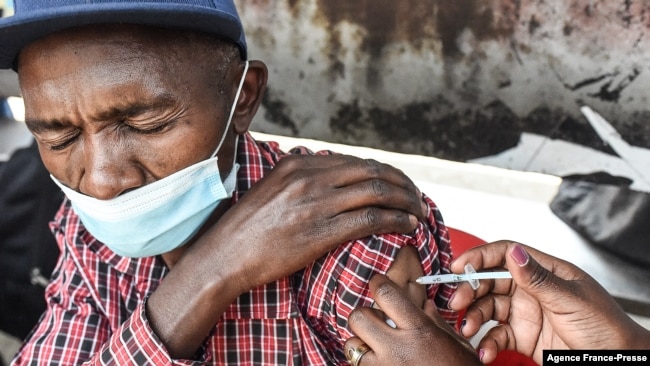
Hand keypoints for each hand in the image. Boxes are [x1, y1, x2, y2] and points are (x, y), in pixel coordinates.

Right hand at [149, 154, 427, 356]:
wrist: (224, 255)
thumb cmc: (247, 228)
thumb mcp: (272, 189)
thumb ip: (301, 179)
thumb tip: (331, 178)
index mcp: (298, 164)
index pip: (356, 162)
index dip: (385, 173)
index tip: (399, 185)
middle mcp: (310, 177)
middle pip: (372, 172)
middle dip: (402, 184)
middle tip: (416, 198)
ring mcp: (315, 203)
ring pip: (376, 193)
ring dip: (405, 202)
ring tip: (419, 212)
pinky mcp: (320, 231)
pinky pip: (370, 219)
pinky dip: (396, 219)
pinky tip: (408, 225)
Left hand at [344, 274, 480, 365]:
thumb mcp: (457, 346)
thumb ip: (437, 323)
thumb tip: (426, 306)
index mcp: (420, 331)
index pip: (386, 294)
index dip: (378, 283)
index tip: (378, 282)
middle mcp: (397, 349)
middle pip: (358, 317)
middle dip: (364, 315)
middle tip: (375, 319)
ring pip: (351, 345)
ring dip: (360, 343)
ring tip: (374, 346)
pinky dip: (366, 362)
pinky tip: (380, 362)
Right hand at [449, 241, 649, 363]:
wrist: (617, 364)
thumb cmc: (606, 328)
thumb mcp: (571, 300)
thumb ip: (538, 278)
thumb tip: (514, 252)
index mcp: (545, 272)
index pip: (505, 254)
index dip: (480, 257)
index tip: (459, 267)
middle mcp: (531, 290)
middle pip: (490, 282)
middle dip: (470, 291)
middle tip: (457, 304)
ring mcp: (525, 314)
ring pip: (488, 309)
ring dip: (474, 318)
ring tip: (468, 330)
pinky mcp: (522, 338)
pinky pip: (496, 336)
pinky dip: (487, 344)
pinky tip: (486, 352)